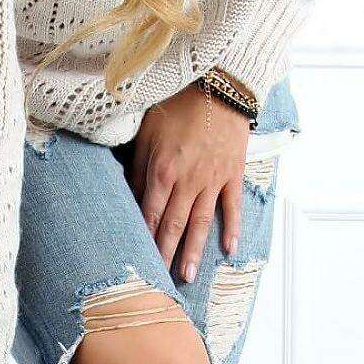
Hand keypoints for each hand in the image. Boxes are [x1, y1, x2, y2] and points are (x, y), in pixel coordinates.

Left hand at [130, 84, 249, 280]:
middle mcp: (188, 181)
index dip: (144, 239)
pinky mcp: (233, 173)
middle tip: (159, 281)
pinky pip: (232, 205)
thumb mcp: (147, 132)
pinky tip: (229, 249)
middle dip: (164, 254)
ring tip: (186, 275)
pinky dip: (232, 228)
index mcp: (162, 171)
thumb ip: (138, 167)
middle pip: (173, 225)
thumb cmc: (177, 103)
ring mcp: (213, 179)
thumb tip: (130, 196)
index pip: (150, 214)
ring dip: (192, 250)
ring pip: (200, 222)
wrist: (218, 82)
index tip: (138, 260)